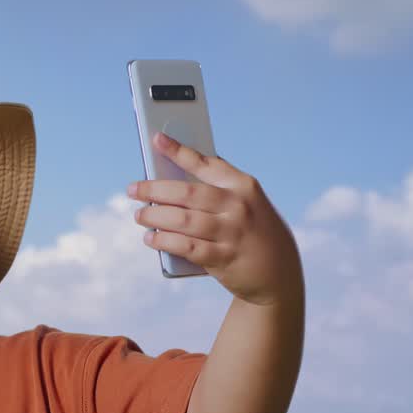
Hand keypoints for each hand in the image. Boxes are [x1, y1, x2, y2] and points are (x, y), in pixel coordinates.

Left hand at [130, 132, 302, 306]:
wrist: (279, 273)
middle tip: (133, 190)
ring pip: (183, 220)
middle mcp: (239, 206)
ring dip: (155, 216)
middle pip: (187, 193)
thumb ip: (217, 191)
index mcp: (244, 186)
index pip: (206, 163)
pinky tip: (151, 238)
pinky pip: (186, 246)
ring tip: (139, 215)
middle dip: (155, 189)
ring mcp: (232, 233)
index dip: (178, 151)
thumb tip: (171, 180)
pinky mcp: (223, 258)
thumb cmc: (253, 231)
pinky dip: (164, 241)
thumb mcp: (247, 204)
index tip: (157, 139)